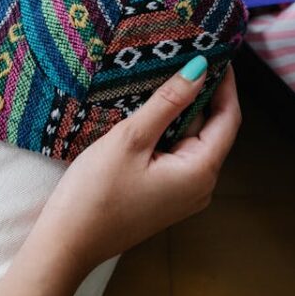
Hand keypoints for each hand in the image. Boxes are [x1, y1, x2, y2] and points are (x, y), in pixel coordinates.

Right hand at [31, 59, 240, 276]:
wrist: (66, 244)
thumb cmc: (95, 194)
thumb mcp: (131, 138)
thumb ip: (168, 102)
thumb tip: (199, 69)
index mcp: (200, 172)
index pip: (228, 118)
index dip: (225, 84)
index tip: (217, 51)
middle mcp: (200, 186)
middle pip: (210, 129)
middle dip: (201, 94)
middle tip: (186, 55)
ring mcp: (182, 193)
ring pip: (190, 140)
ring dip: (181, 111)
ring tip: (165, 74)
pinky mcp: (163, 195)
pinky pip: (174, 154)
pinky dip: (167, 130)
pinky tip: (150, 110)